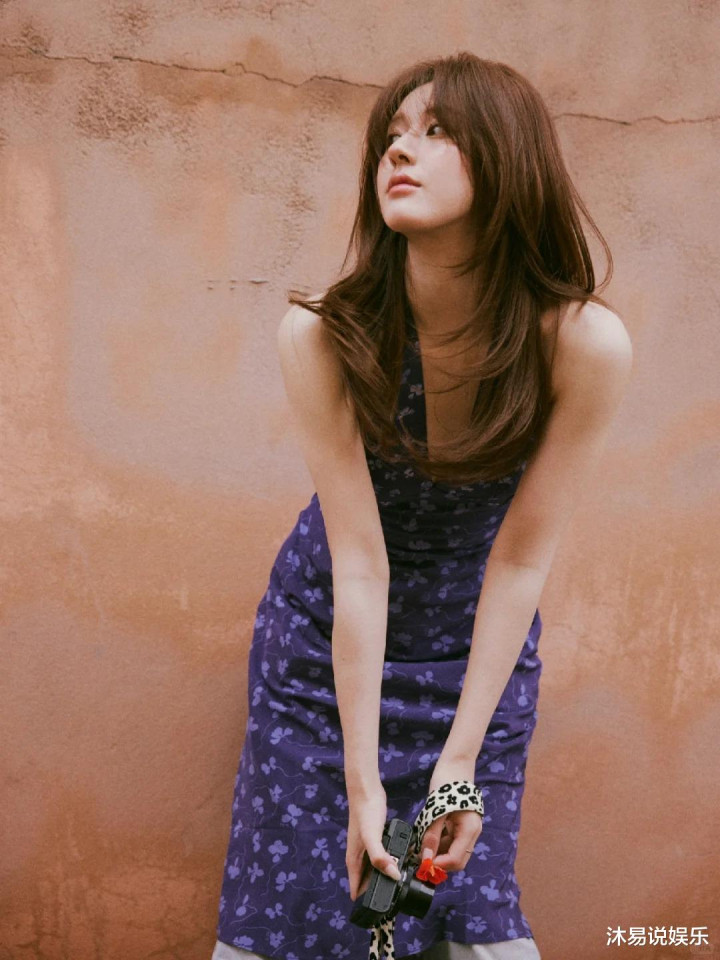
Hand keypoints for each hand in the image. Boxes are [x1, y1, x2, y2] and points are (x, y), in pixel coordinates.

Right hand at [345, 781, 402, 900]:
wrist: (366, 791)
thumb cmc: (365, 814)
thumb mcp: (372, 837)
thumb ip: (379, 858)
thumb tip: (393, 877)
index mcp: (353, 861)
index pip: (356, 891)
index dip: (366, 903)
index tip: (381, 912)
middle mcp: (359, 858)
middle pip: (366, 883)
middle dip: (379, 892)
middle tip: (397, 900)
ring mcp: (367, 849)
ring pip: (375, 871)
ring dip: (385, 878)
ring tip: (401, 885)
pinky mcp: (376, 841)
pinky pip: (382, 858)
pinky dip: (390, 864)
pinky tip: (401, 863)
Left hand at [421, 756, 482, 871]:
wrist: (456, 764)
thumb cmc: (447, 783)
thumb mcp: (436, 810)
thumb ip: (432, 835)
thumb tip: (425, 858)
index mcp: (469, 829)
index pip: (456, 859)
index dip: (439, 865)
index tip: (422, 864)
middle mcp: (472, 832)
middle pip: (457, 859)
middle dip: (439, 862)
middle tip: (420, 859)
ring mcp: (467, 828)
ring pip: (453, 850)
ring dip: (437, 853)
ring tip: (419, 849)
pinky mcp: (461, 824)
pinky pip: (451, 840)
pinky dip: (439, 843)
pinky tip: (426, 840)